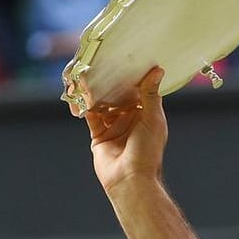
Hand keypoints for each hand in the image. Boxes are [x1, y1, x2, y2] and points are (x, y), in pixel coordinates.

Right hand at [87, 67, 168, 194]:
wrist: (129, 179)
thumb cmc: (147, 152)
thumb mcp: (152, 119)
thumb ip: (150, 95)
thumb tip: (157, 70)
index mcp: (146, 115)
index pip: (138, 91)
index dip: (131, 77)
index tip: (124, 59)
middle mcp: (129, 119)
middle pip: (117, 96)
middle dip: (110, 83)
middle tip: (101, 65)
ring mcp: (114, 127)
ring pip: (102, 104)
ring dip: (95, 92)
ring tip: (87, 77)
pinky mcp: (99, 135)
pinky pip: (90, 116)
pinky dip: (85, 106)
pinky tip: (81, 94)